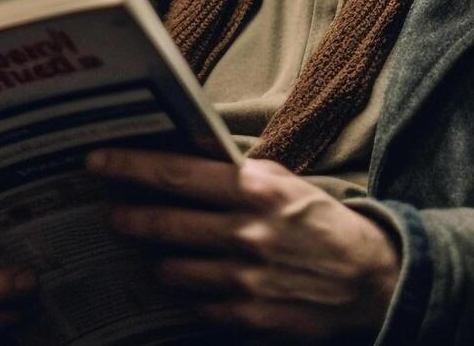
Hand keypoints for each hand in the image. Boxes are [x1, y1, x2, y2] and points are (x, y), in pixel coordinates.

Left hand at [85, 149, 399, 341]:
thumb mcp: (288, 185)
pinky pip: (201, 306)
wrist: (375, 279)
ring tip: (155, 255)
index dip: (131, 167)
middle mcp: (247, 231)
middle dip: (131, 216)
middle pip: (167, 222)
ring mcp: (247, 277)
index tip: (98, 161)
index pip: (178, 173)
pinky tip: (190, 288)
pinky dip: (192, 295)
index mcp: (257, 190)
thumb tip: (194, 158)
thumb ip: (242, 175)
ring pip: (176, 268)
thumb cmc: (327, 225)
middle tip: (111, 214)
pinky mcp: (251, 316)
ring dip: (160, 261)